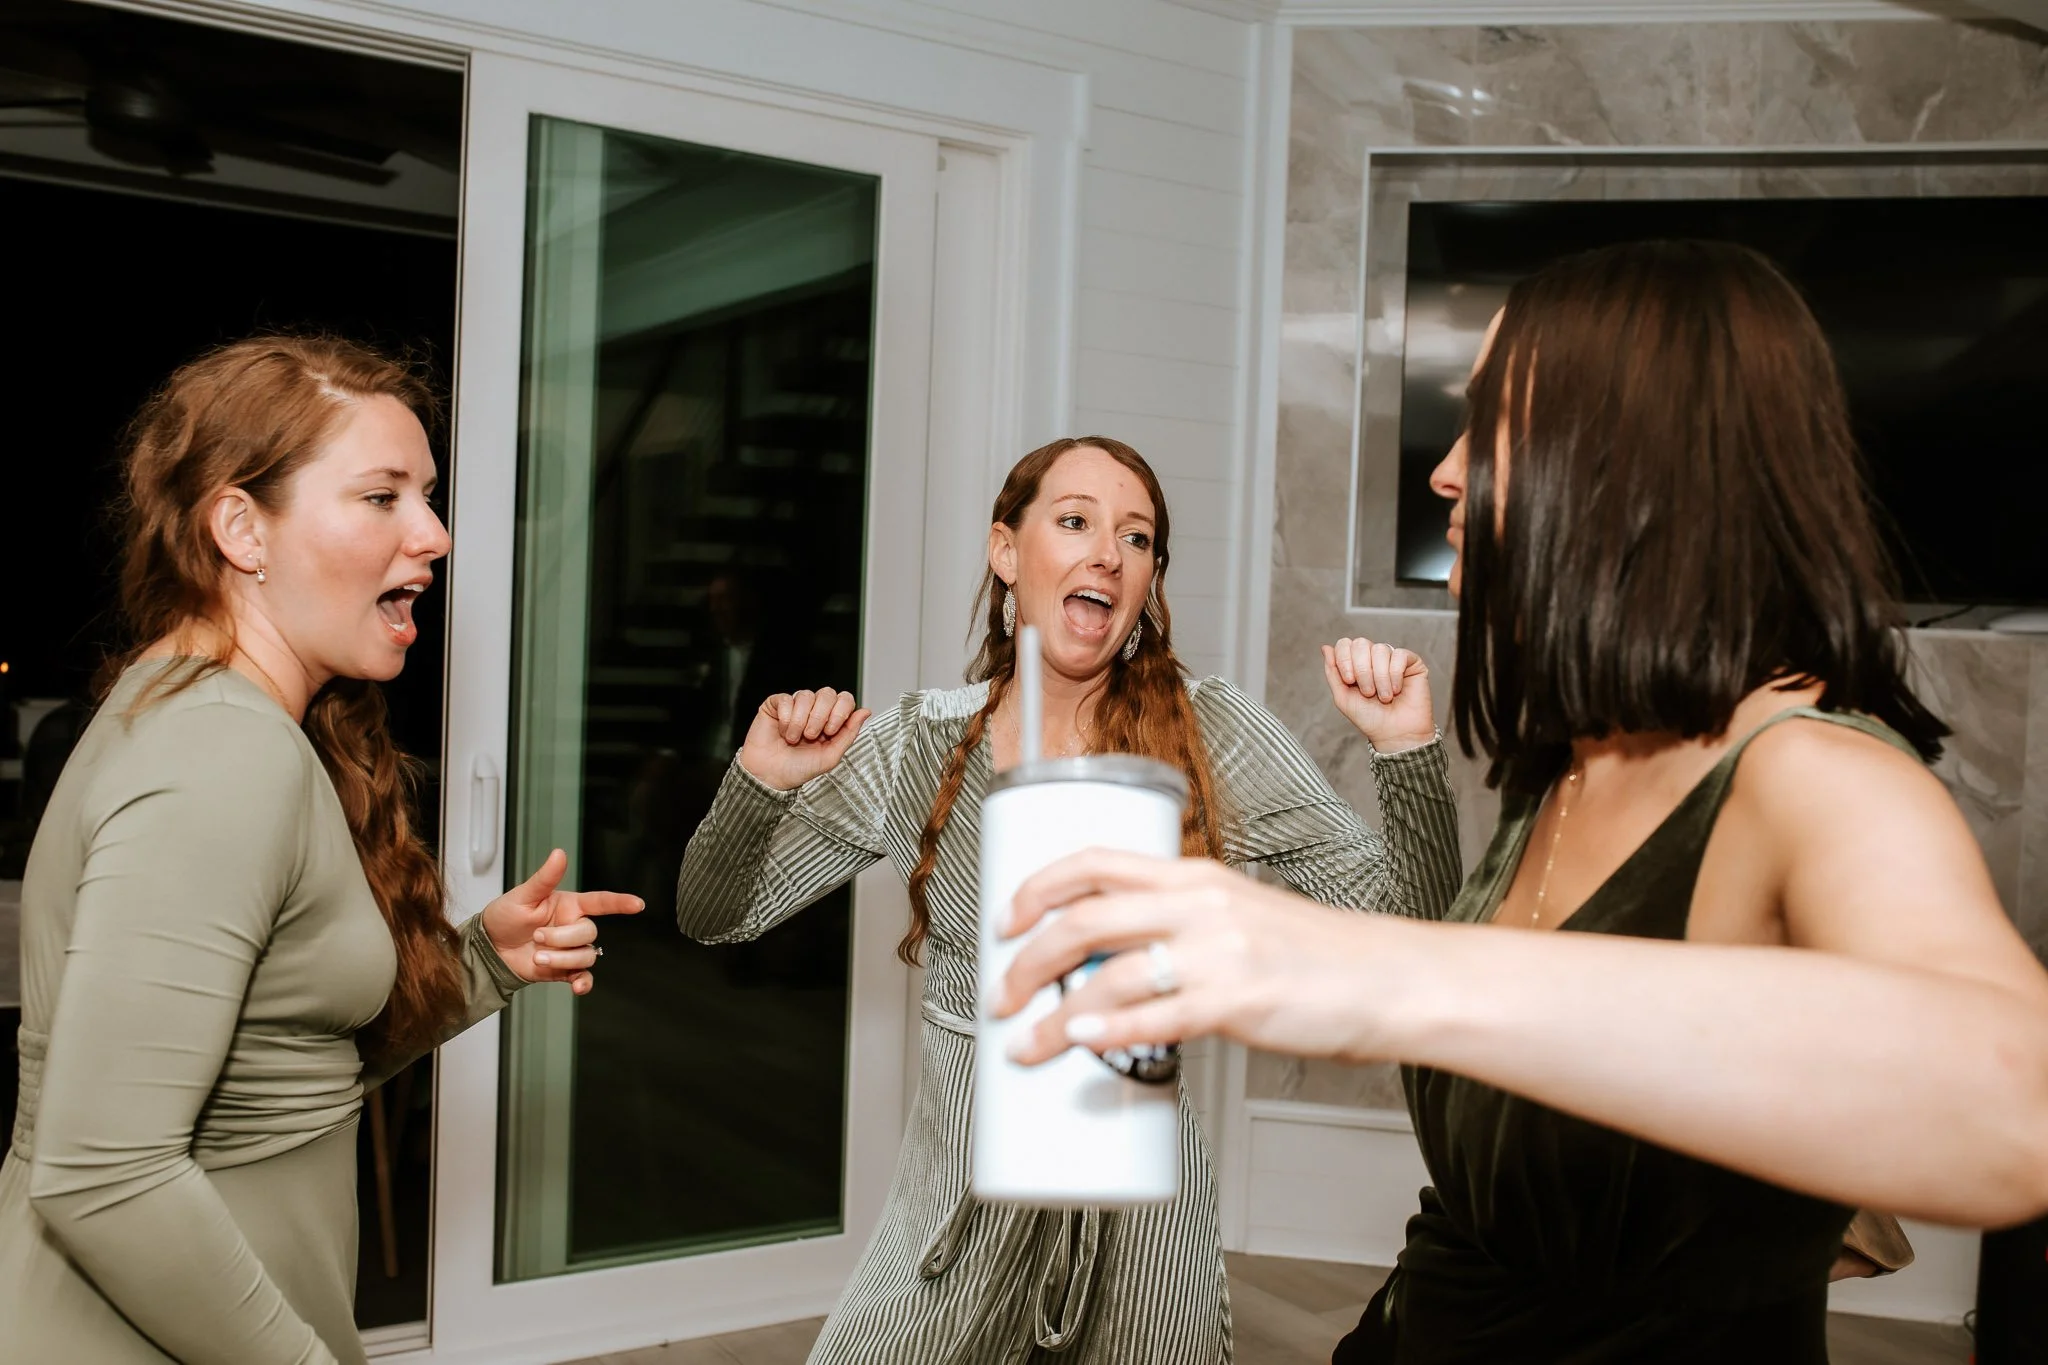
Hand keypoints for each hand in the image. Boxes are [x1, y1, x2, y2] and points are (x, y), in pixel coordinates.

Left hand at [483, 849, 643, 994]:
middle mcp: (573, 927)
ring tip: (538, 958)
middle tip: (537, 938)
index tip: (637, 904)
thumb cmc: (504, 916)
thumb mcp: (522, 895)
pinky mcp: (563, 970)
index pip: (600, 902)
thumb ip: (545, 877)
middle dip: (563, 938)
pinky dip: (583, 983)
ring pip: (587, 955)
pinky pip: (583, 977)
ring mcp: (569, 950)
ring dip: (563, 959)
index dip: (620, 902)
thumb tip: (559, 854)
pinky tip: (577, 987)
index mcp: (568, 905)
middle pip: (589, 932)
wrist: (489, 949)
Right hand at [738, 688, 870, 790]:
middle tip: (811, 735)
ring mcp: (794, 705)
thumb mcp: (830, 756)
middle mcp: (814, 710)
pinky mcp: (775, 705)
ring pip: (805, 695)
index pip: (844, 699)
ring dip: (800, 721)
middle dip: (820, 716)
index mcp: (830, 720)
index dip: (840, 712)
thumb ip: (849, 733)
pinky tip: (782, 731)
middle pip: (827, 693)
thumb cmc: (798, 768)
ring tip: (793, 738)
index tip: (830, 732)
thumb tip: (865, 711)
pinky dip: (785, 718)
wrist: (770, 776)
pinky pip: (785, 699)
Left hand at [992, 849, 1398, 1065]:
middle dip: (1025, 958)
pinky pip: (1156, 1017)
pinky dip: (1107, 1031)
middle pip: (1084, 919)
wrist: (1387, 979)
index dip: (1036, 888)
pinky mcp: (1237, 1001)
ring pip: (1108, 974)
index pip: (1095, 862)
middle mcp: (1199, 905)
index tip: (1004, 920)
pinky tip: (1078, 1043)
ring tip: (1025, 1043)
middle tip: (1000, 995)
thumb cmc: (1315, 957)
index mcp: (1194, 878)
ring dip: (1052, 1013)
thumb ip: (1181, 929)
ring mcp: (1218, 952)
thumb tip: (1114, 969)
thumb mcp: (1239, 917)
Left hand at [1322, 638, 1435, 752]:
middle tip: (1368, 692)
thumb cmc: (1370, 719)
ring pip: (1380, 649)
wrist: (1395, 734)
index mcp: (1355, 664)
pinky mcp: (1412, 663)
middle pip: (1361, 643)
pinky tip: (1397, 690)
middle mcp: (1373, 658)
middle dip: (1362, 669)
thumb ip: (1332, 672)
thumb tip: (1326, 647)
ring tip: (1384, 697)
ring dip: (1379, 677)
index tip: (1349, 680)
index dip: (1344, 659)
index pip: (1345, 644)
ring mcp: (1392, 659)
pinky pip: (1399, 655)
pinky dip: (1395, 674)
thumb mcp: (1343, 697)